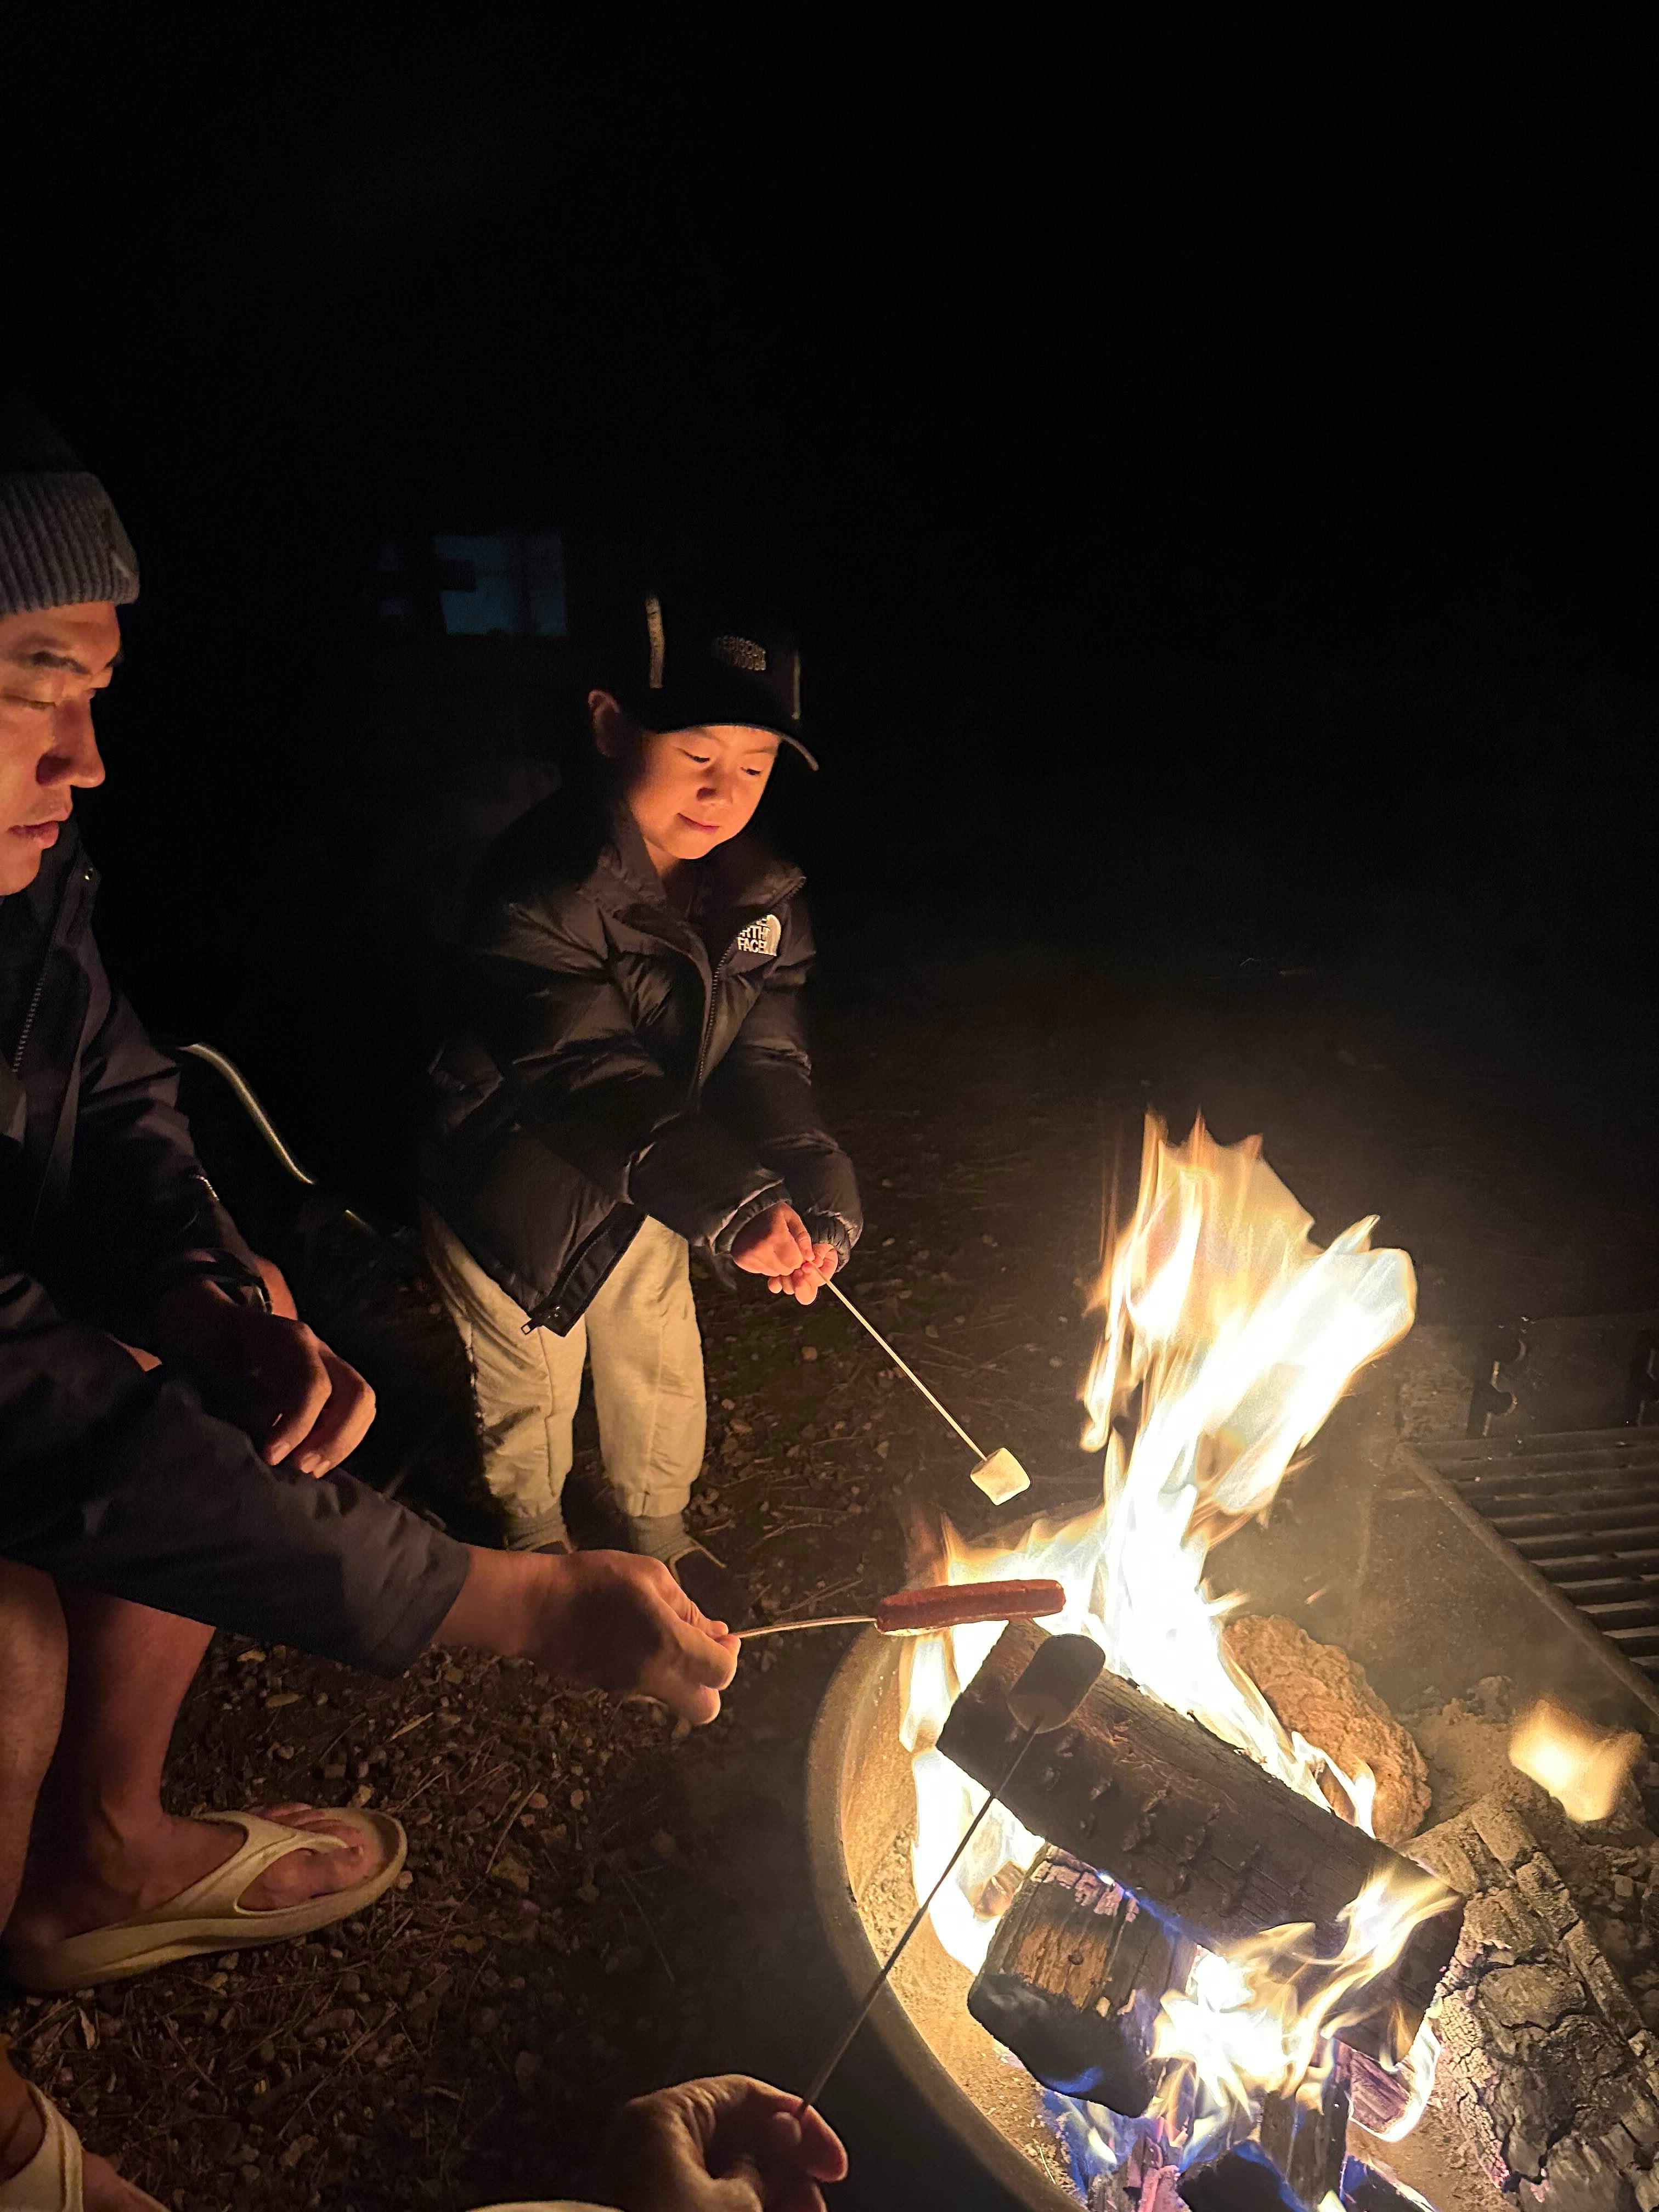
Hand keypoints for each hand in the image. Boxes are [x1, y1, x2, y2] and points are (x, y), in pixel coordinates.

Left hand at [153, 1280, 375, 1475]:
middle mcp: (318, 1350)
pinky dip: (339, 1442)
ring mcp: (330, 1365)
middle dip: (335, 1439)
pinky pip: (353, 1414)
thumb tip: (252, 1452)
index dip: (297, 1425)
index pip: (312, 1384)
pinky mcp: (331, 1384)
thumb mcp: (206, 1366)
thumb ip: (231, 1402)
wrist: (210, 1327)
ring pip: (363, 1405)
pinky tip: (311, 1461)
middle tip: (301, 1469)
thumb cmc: (206, 1349)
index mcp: (287, 1339)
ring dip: (341, 1445)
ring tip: (309, 1471)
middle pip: (357, 1393)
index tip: (271, 1457)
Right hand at [515, 1551, 739, 1724]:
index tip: (725, 1635)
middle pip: (704, 1709)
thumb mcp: (651, 1576)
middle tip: (700, 1647)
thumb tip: (717, 1632)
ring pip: (673, 1699)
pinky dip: (651, 1670)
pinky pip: (645, 1688)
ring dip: (679, 1673)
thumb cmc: (594, 1580)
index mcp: (669, 1646)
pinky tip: (631, 1637)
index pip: (722, 1673)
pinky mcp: (607, 1690)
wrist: (536, 1606)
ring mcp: (628, 1690)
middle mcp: (652, 1678)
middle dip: (712, 1684)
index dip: (731, 1654)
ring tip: (657, 1630)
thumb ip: (688, 1609)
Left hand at [603, 2075, 847, 2211]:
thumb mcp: (734, 2204)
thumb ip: (766, 2163)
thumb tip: (786, 2131)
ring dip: (765, 2198)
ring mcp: (646, 2182)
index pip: (744, 2096)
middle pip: (735, 2140)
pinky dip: (736, 2211)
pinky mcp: (648, 2210)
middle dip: (782, 2173)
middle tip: (814, 2206)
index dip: (797, 2124)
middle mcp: (649, 2142)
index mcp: (664, 2118)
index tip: (830, 2161)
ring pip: (722, 2177)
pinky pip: (702, 2202)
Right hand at [732, 1206, 836, 1303]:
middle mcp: (761, 1250)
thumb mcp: (791, 1217)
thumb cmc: (770, 1211)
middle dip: (789, 1262)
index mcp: (775, 1236)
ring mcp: (749, 1257)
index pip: (795, 1262)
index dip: (799, 1257)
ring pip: (773, 1273)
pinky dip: (766, 1264)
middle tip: (784, 1248)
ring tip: (773, 1248)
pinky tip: (763, 1251)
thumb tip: (811, 1258)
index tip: (796, 1249)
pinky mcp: (742, 1261)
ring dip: (778, 1264)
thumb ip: (803, 1237)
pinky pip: (761, 1272)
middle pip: (785, 1270)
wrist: (742, 1209)